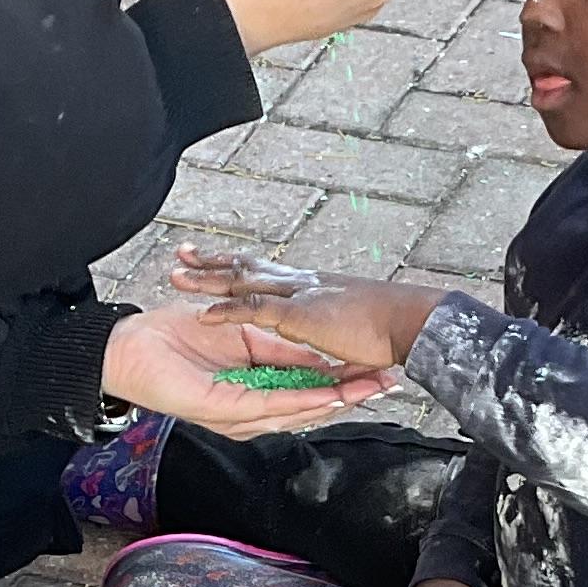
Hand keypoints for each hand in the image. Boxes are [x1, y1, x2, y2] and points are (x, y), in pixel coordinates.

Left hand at [97, 303, 394, 435]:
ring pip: (296, 411)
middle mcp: (251, 406)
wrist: (130, 345)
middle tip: (388, 385)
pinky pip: (268, 406)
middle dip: (351, 395)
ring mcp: (238, 412)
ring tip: (367, 392)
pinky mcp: (224, 410)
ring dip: (334, 402)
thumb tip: (318, 355)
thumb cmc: (176, 334)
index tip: (379, 371)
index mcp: (256, 384)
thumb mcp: (242, 331)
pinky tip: (326, 396)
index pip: (308, 386)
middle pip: (310, 406)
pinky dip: (300, 401)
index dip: (344, 380)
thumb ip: (279, 347)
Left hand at [167, 251, 438, 373]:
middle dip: (212, 259)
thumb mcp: (353, 324)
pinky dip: (226, 310)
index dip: (239, 263)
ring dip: (207, 278)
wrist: (411, 322)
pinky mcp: (299, 314)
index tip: (214, 258)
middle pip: (247, 266)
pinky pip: (254, 309)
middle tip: (182, 252)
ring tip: (176, 275)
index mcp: (312, 285)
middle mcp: (301, 282)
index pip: (267, 268)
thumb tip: (331, 334)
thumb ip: (333, 327)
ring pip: (242, 281)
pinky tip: (202, 313)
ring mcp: (299, 295)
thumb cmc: (392, 326)